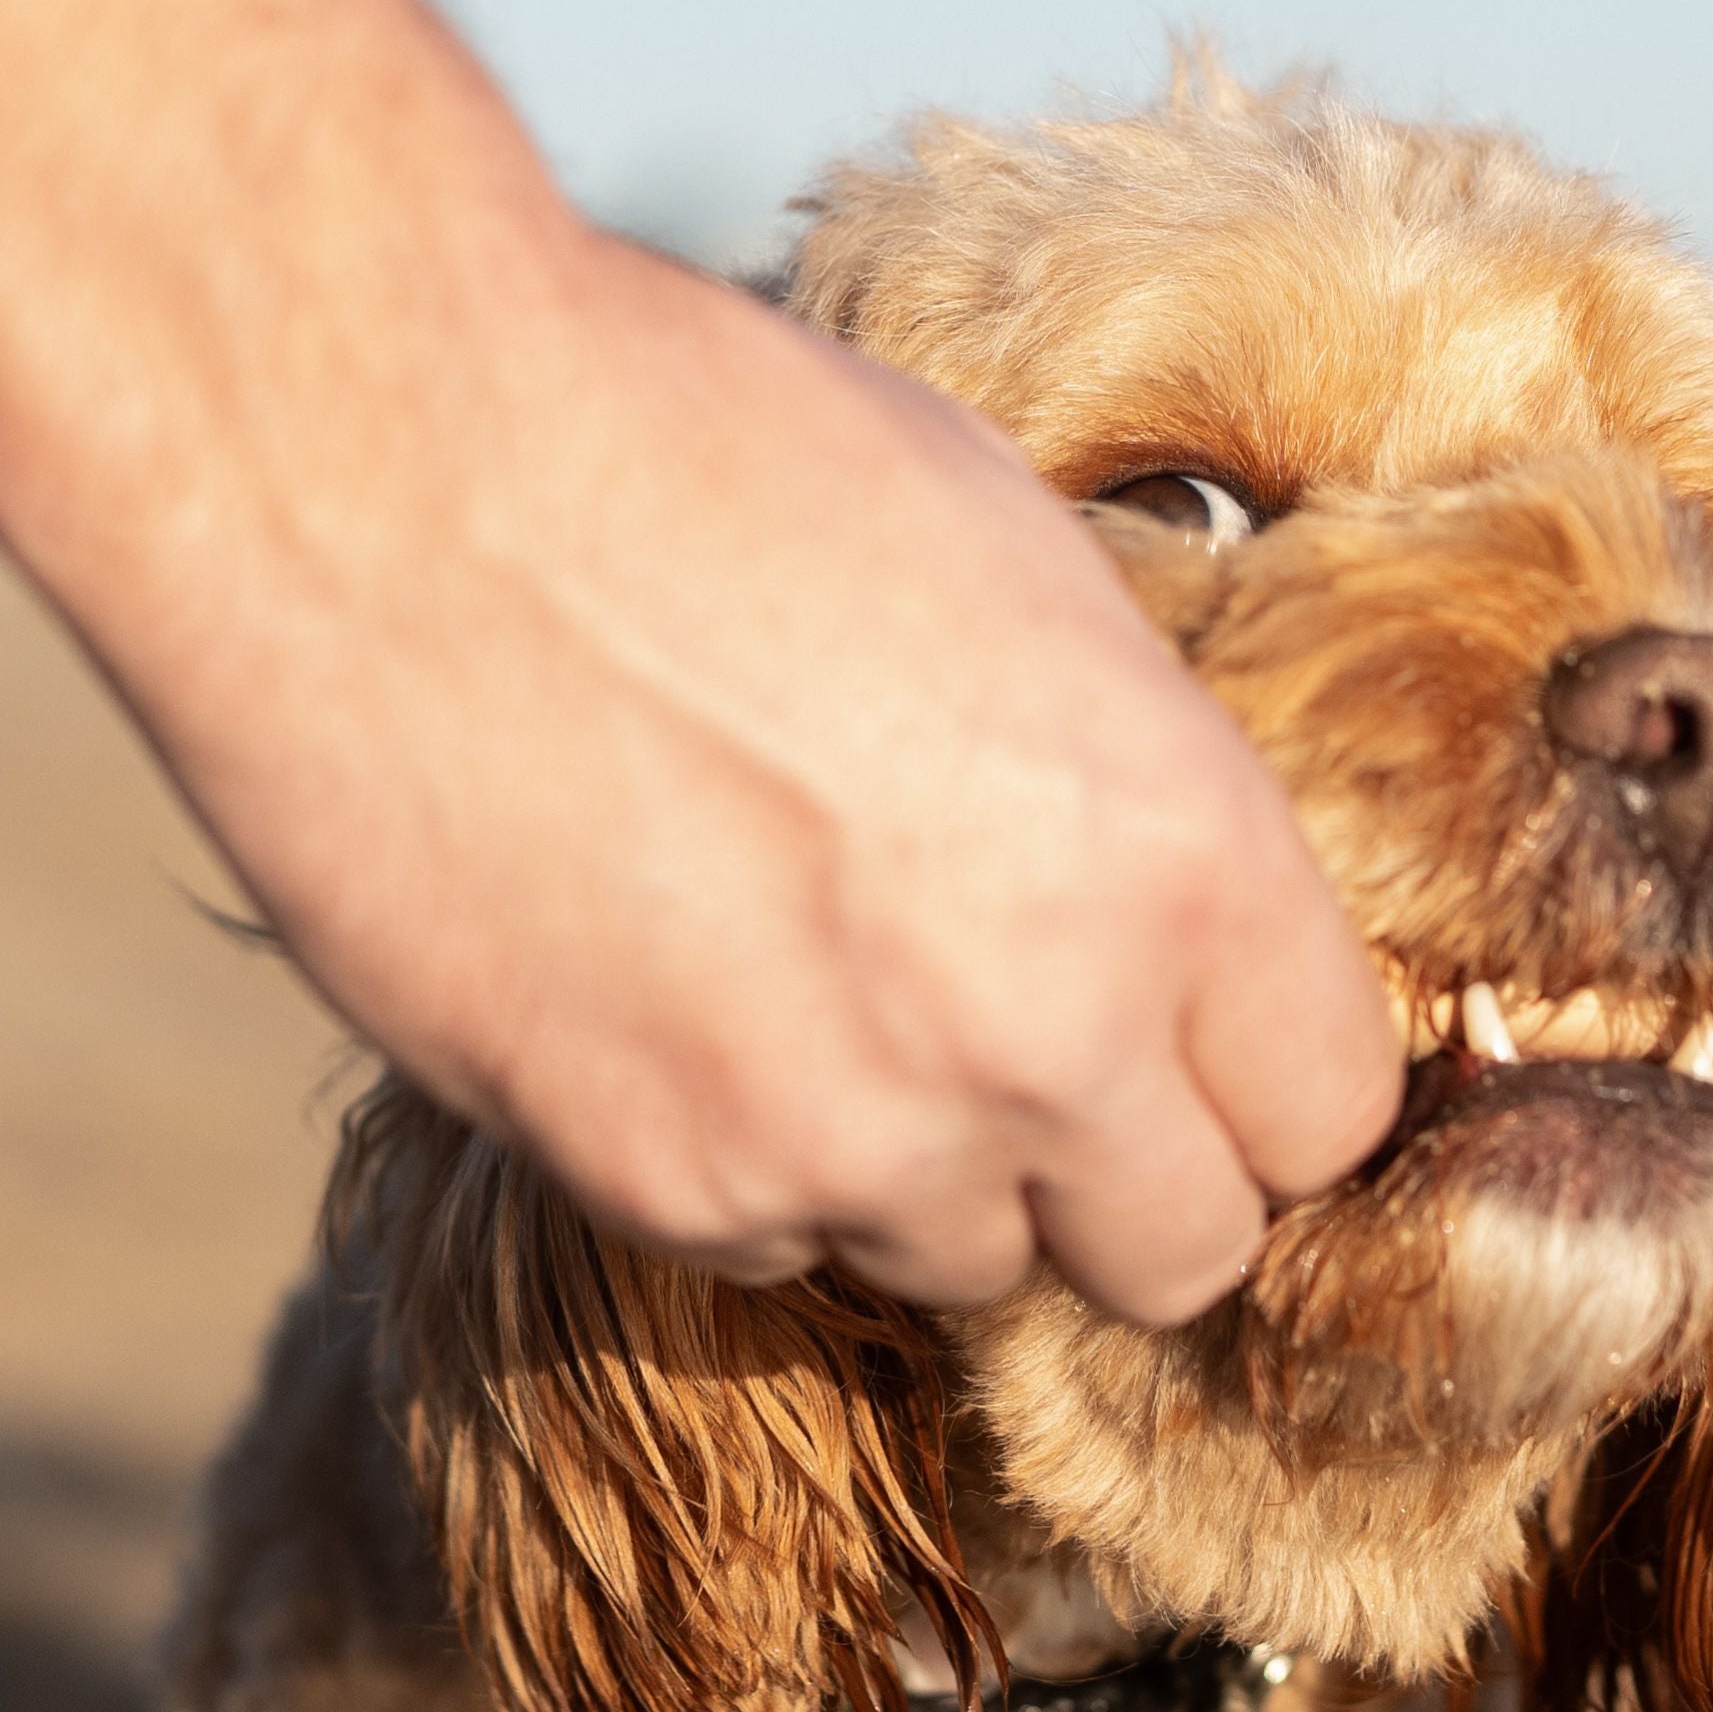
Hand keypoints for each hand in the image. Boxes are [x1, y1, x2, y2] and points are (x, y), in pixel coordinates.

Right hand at [81, 221, 1400, 1314]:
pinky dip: (747, 1164)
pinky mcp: (656, 1181)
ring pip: (968, 1266)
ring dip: (930, 1175)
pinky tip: (672, 996)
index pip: (1335, 1115)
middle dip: (1131, 1177)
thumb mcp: (1016, 561)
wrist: (377, 465)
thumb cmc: (701, 445)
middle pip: (1186, 1253)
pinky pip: (769, 1249)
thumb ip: (1128, 776)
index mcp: (1174, 854)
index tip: (1207, 1046)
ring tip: (819, 993)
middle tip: (1033, 1059)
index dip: (1270, 1081)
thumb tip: (1166, 883)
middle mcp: (1045, 1033)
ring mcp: (844, 1135)